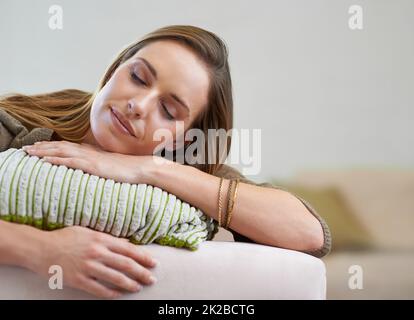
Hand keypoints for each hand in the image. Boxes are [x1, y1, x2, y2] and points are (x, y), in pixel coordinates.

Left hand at [21, 140, 171, 183]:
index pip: (69, 146)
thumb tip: (94, 167)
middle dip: (42, 147)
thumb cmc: (130, 169)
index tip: (39, 146)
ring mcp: (91, 158)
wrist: (142, 168)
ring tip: (29, 153)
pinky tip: (45, 160)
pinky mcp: (94, 166)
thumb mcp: (112, 165)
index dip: (53, 146)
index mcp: (94, 152)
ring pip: (62, 152)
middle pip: (61, 146)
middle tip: (26, 148)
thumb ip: (101, 164)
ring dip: (44, 151)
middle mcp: (90, 152)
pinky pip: (71, 161)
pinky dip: (57, 159)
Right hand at [32, 226, 158, 298]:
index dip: (143, 257)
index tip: (153, 262)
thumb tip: (126, 242)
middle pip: (126, 264)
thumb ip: (108, 238)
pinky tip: (119, 295)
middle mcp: (97, 252)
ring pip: (115, 278)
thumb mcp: (88, 232)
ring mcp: (88, 267)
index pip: (128, 249)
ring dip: (130, 284)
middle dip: (142, 272)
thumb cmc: (65, 238)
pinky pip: (99, 289)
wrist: (41, 248)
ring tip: (139, 287)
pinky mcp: (78, 280)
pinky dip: (111, 293)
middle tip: (151, 278)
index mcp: (101, 239)